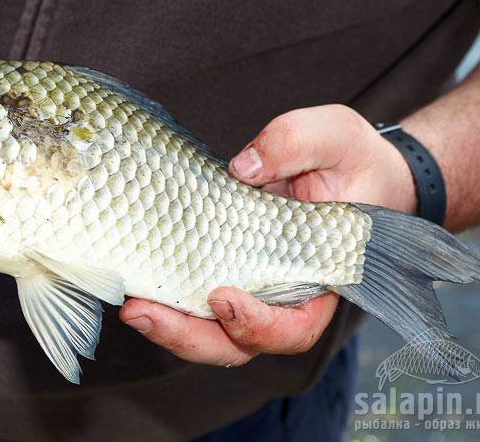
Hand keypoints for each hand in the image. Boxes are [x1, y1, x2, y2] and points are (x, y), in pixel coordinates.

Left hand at [120, 104, 414, 365]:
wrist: (346, 166)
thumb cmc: (350, 158)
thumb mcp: (334, 136)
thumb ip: (296, 144)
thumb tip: (242, 168)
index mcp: (321, 277)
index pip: (294, 328)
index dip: (259, 327)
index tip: (224, 298)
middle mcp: (282, 293)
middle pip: (239, 344)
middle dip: (190, 338)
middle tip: (143, 312)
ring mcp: (250, 285)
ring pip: (210, 331)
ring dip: (169, 325)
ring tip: (130, 306)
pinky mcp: (221, 265)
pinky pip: (192, 296)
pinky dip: (164, 297)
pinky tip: (131, 280)